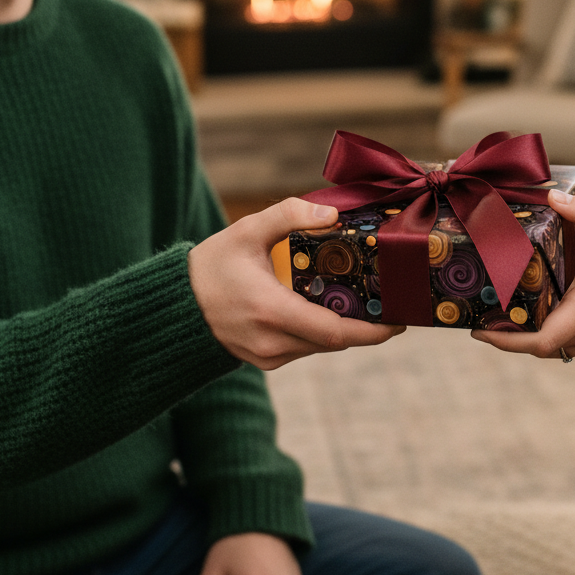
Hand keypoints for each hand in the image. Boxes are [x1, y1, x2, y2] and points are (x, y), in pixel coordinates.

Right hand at [189, 197, 404, 369]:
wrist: (176, 306)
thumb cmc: (212, 265)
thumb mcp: (246, 231)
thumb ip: (288, 215)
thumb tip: (332, 213)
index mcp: (270, 311)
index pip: (334, 332)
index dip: (371, 331)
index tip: (398, 321)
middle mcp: (271, 341)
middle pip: (334, 342)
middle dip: (367, 328)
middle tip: (395, 309)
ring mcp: (267, 356)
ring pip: (321, 346)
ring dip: (345, 329)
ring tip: (370, 305)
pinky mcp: (265, 361)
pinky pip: (305, 348)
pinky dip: (322, 333)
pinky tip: (334, 310)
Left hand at [473, 192, 574, 360]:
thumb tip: (555, 197)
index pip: (541, 340)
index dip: (506, 341)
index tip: (480, 331)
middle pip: (540, 346)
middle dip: (509, 336)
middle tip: (483, 318)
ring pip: (556, 347)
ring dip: (531, 335)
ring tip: (506, 312)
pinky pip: (573, 345)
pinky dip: (553, 333)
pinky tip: (543, 312)